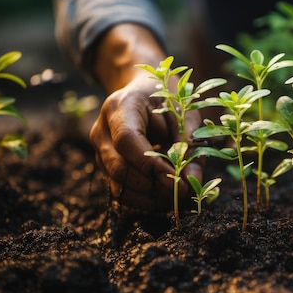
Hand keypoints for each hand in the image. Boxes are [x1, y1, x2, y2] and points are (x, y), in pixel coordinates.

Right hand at [89, 75, 203, 213]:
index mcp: (120, 107)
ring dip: (148, 198)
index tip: (176, 180)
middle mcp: (102, 129)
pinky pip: (119, 190)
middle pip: (118, 167)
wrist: (143, 92)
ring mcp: (99, 150)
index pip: (127, 140)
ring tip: (175, 197)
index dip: (150, 164)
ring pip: (117, 185)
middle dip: (151, 186)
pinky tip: (163, 198)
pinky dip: (142, 200)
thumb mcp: (184, 114)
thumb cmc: (167, 99)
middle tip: (181, 193)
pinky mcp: (105, 166)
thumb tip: (192, 182)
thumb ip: (190, 145)